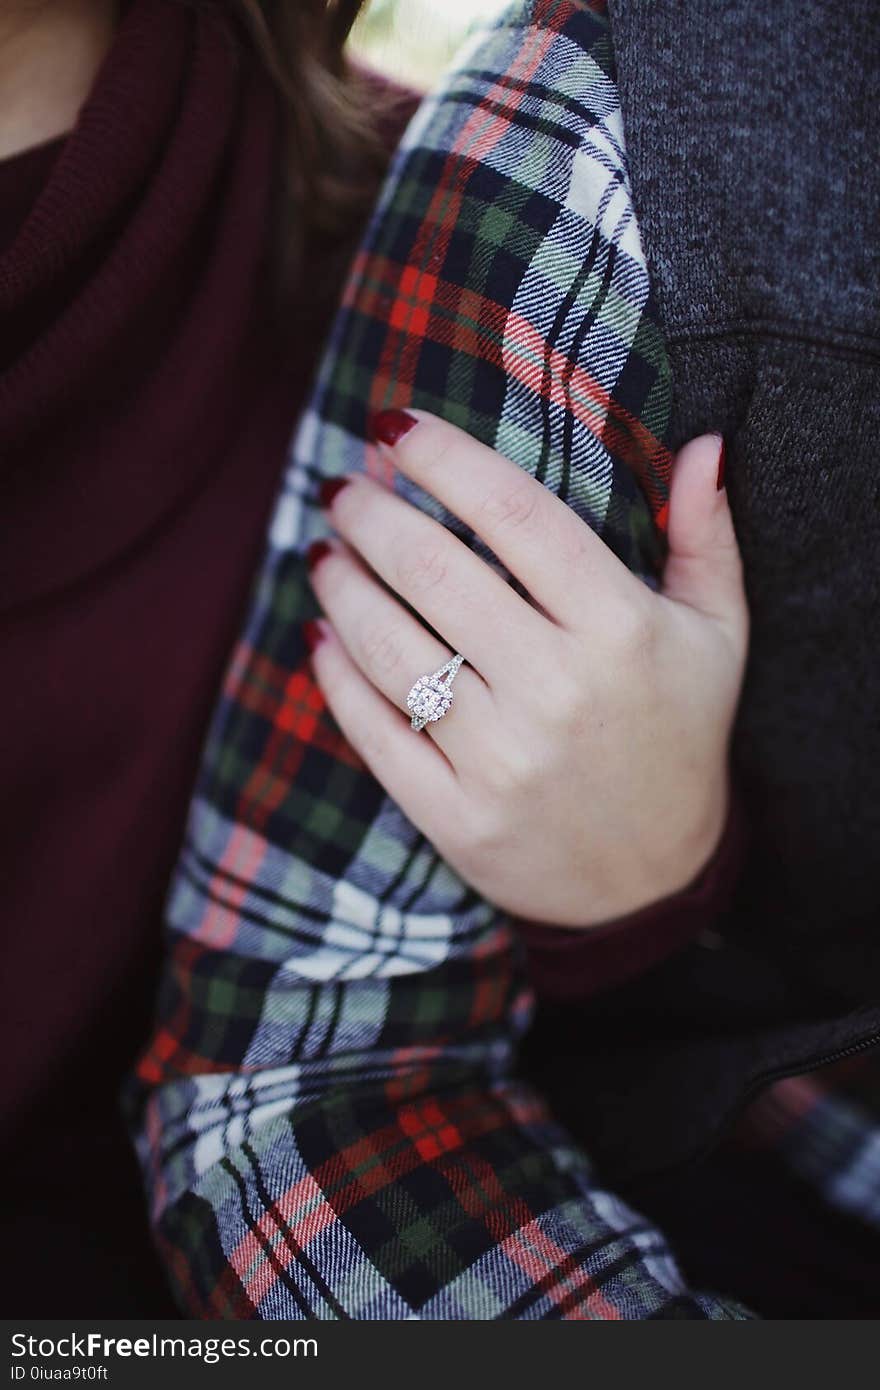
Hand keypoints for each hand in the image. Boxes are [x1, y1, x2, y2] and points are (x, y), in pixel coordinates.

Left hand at [306, 410, 747, 927]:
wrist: (652, 883)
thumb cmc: (679, 736)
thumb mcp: (718, 637)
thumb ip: (707, 538)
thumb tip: (704, 445)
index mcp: (619, 629)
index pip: (513, 513)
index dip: (442, 457)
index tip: (395, 428)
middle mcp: (555, 689)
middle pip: (434, 570)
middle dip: (371, 512)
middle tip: (342, 488)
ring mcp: (500, 759)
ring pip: (389, 645)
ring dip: (342, 583)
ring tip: (325, 551)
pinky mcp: (454, 816)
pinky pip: (373, 728)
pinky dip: (334, 673)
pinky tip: (322, 631)